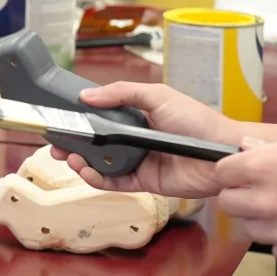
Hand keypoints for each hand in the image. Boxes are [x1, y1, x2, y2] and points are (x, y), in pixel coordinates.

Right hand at [57, 82, 241, 198]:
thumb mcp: (158, 96)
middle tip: (55, 143)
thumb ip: (121, 93)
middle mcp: (133, 139)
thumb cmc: (197, 121)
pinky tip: (86, 172)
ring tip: (69, 157)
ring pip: (99, 164)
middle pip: (94, 143)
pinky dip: (96, 179)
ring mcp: (137, 161)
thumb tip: (87, 95)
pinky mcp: (142, 182)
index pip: (99, 117)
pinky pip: (113, 182)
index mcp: (135, 116)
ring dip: (80, 161)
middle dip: (72, 143)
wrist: (221, 154)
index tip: (61, 120)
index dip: (79, 120)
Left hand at [213, 128, 276, 265]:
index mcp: (262, 167)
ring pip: (251, 230)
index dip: (234, 171)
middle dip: (242, 196)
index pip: (221, 172)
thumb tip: (247, 147)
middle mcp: (264, 201)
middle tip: (269, 192)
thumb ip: (273, 146)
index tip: (248, 172)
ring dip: (263, 221)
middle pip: (228, 204)